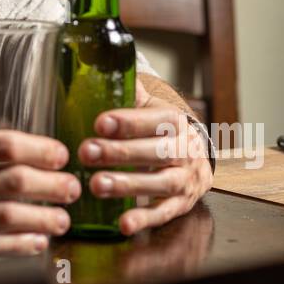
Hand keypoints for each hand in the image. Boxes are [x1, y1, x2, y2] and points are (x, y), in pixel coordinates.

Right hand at [0, 109, 80, 259]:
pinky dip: (11, 247)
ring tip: (63, 220)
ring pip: (1, 216)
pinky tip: (33, 245)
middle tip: (74, 187)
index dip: (37, 148)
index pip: (0, 143)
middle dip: (50, 184)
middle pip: (10, 181)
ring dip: (39, 218)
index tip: (58, 152)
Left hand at [77, 79, 213, 235]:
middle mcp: (185, 149)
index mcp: (174, 121)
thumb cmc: (160, 130)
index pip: (154, 119)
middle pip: (155, 151)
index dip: (128, 121)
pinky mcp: (182, 204)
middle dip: (120, 153)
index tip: (99, 122)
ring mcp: (186, 179)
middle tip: (86, 152)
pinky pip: (164, 213)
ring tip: (96, 185)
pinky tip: (123, 224)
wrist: (197, 157)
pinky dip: (145, 219)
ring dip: (128, 184)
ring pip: (161, 182)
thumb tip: (95, 60)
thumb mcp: (151, 107)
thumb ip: (128, 90)